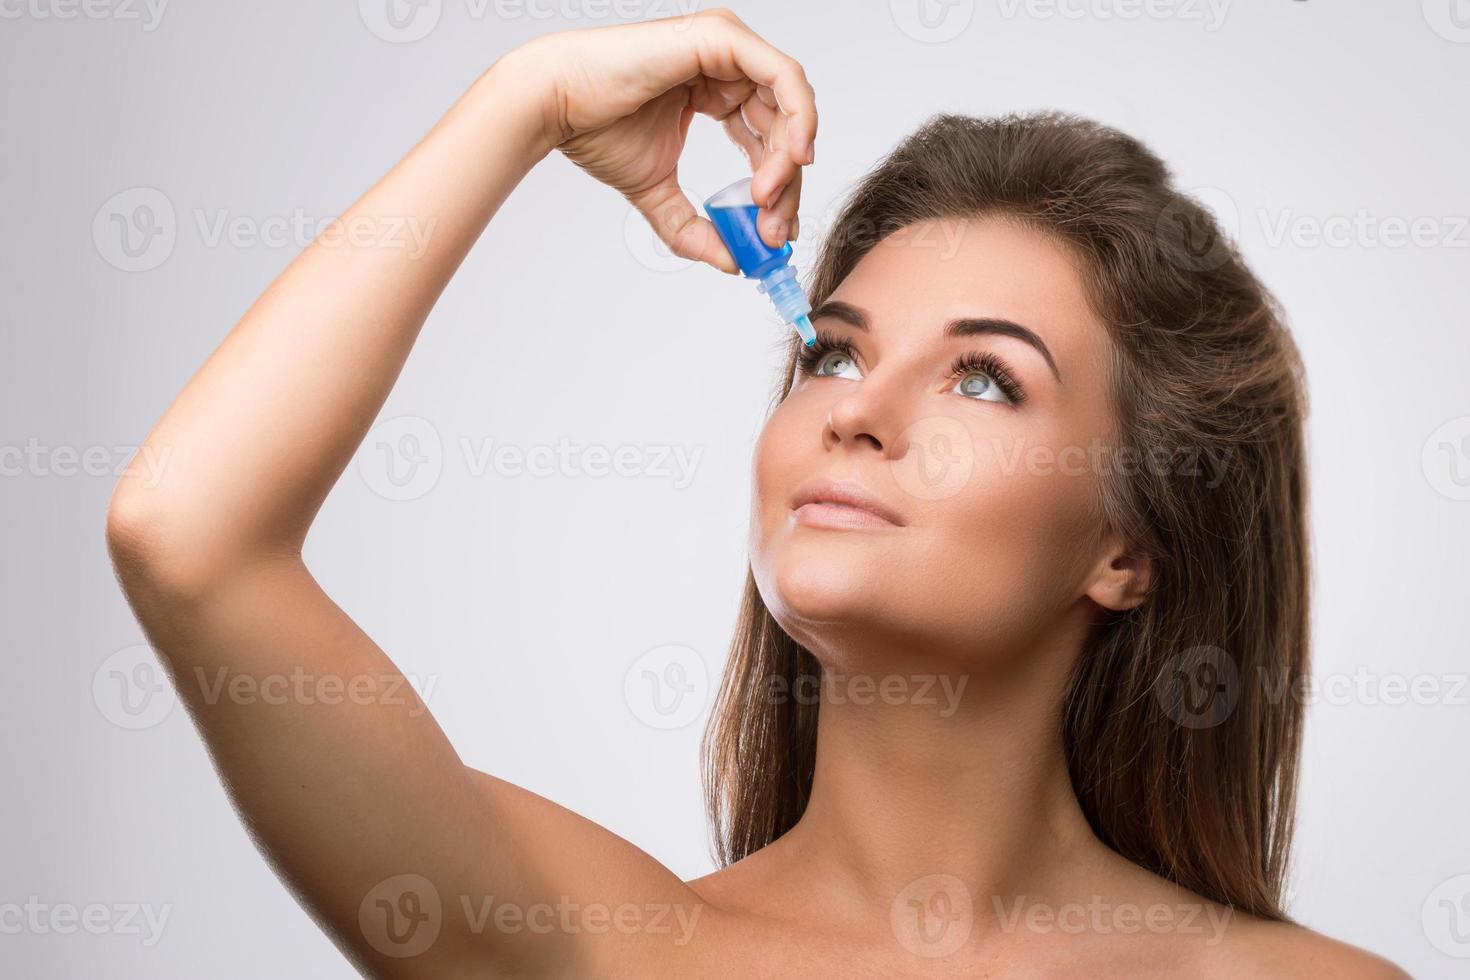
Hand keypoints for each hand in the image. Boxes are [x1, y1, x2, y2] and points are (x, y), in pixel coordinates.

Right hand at [503, 8, 817, 272]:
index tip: (774, 233)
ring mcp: (727, 47)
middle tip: (773, 227)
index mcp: (714, 90)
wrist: (560, 106)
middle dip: (786, 183)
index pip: (766, 139)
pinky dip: (799, 117)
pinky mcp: (724, 37)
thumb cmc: (596, 129)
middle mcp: (726, 66)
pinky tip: (793, 157)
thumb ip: (694, 229)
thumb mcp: (658, 193)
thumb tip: (731, 262)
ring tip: (769, 199)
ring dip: (788, 159)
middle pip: (783, 126)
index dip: (778, 188)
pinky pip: (784, 76)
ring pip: (789, 105)